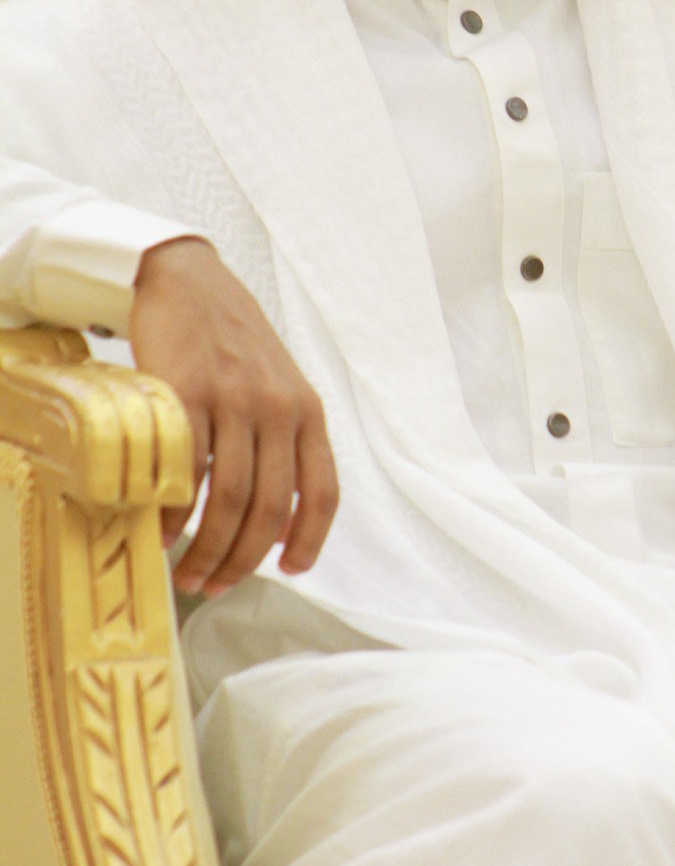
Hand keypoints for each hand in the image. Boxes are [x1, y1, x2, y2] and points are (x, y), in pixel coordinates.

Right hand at [129, 237, 337, 596]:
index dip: (309, 541)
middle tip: (215, 585)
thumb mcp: (277, 385)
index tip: (290, 571)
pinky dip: (171, 514)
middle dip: (242, 561)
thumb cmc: (230, 342)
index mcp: (307, 410)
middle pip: (267, 509)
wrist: (187, 280)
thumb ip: (284, 443)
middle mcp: (277, 408)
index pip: (322, 492)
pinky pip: (183, 471)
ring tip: (188, 572)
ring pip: (227, 500)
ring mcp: (231, 400)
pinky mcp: (184, 393)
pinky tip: (161, 533)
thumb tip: (279, 521)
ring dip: (207, 550)